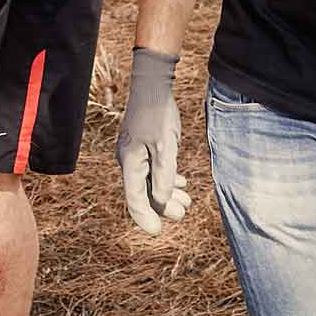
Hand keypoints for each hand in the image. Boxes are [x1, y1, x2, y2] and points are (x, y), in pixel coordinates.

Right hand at [117, 47, 190, 234]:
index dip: (145, 217)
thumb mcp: (165, 148)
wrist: (152, 83)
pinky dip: (166, 178)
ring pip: (150, 180)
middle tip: (184, 213)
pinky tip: (180, 181)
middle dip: (163, 205)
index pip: (135, 198)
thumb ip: (164, 177)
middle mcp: (129, 160)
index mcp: (130, 163)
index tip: (157, 232)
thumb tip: (162, 202)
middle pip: (144, 191)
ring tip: (187, 201)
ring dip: (168, 192)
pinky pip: (153, 168)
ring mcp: (135, 151)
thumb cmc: (158, 115)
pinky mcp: (143, 143)